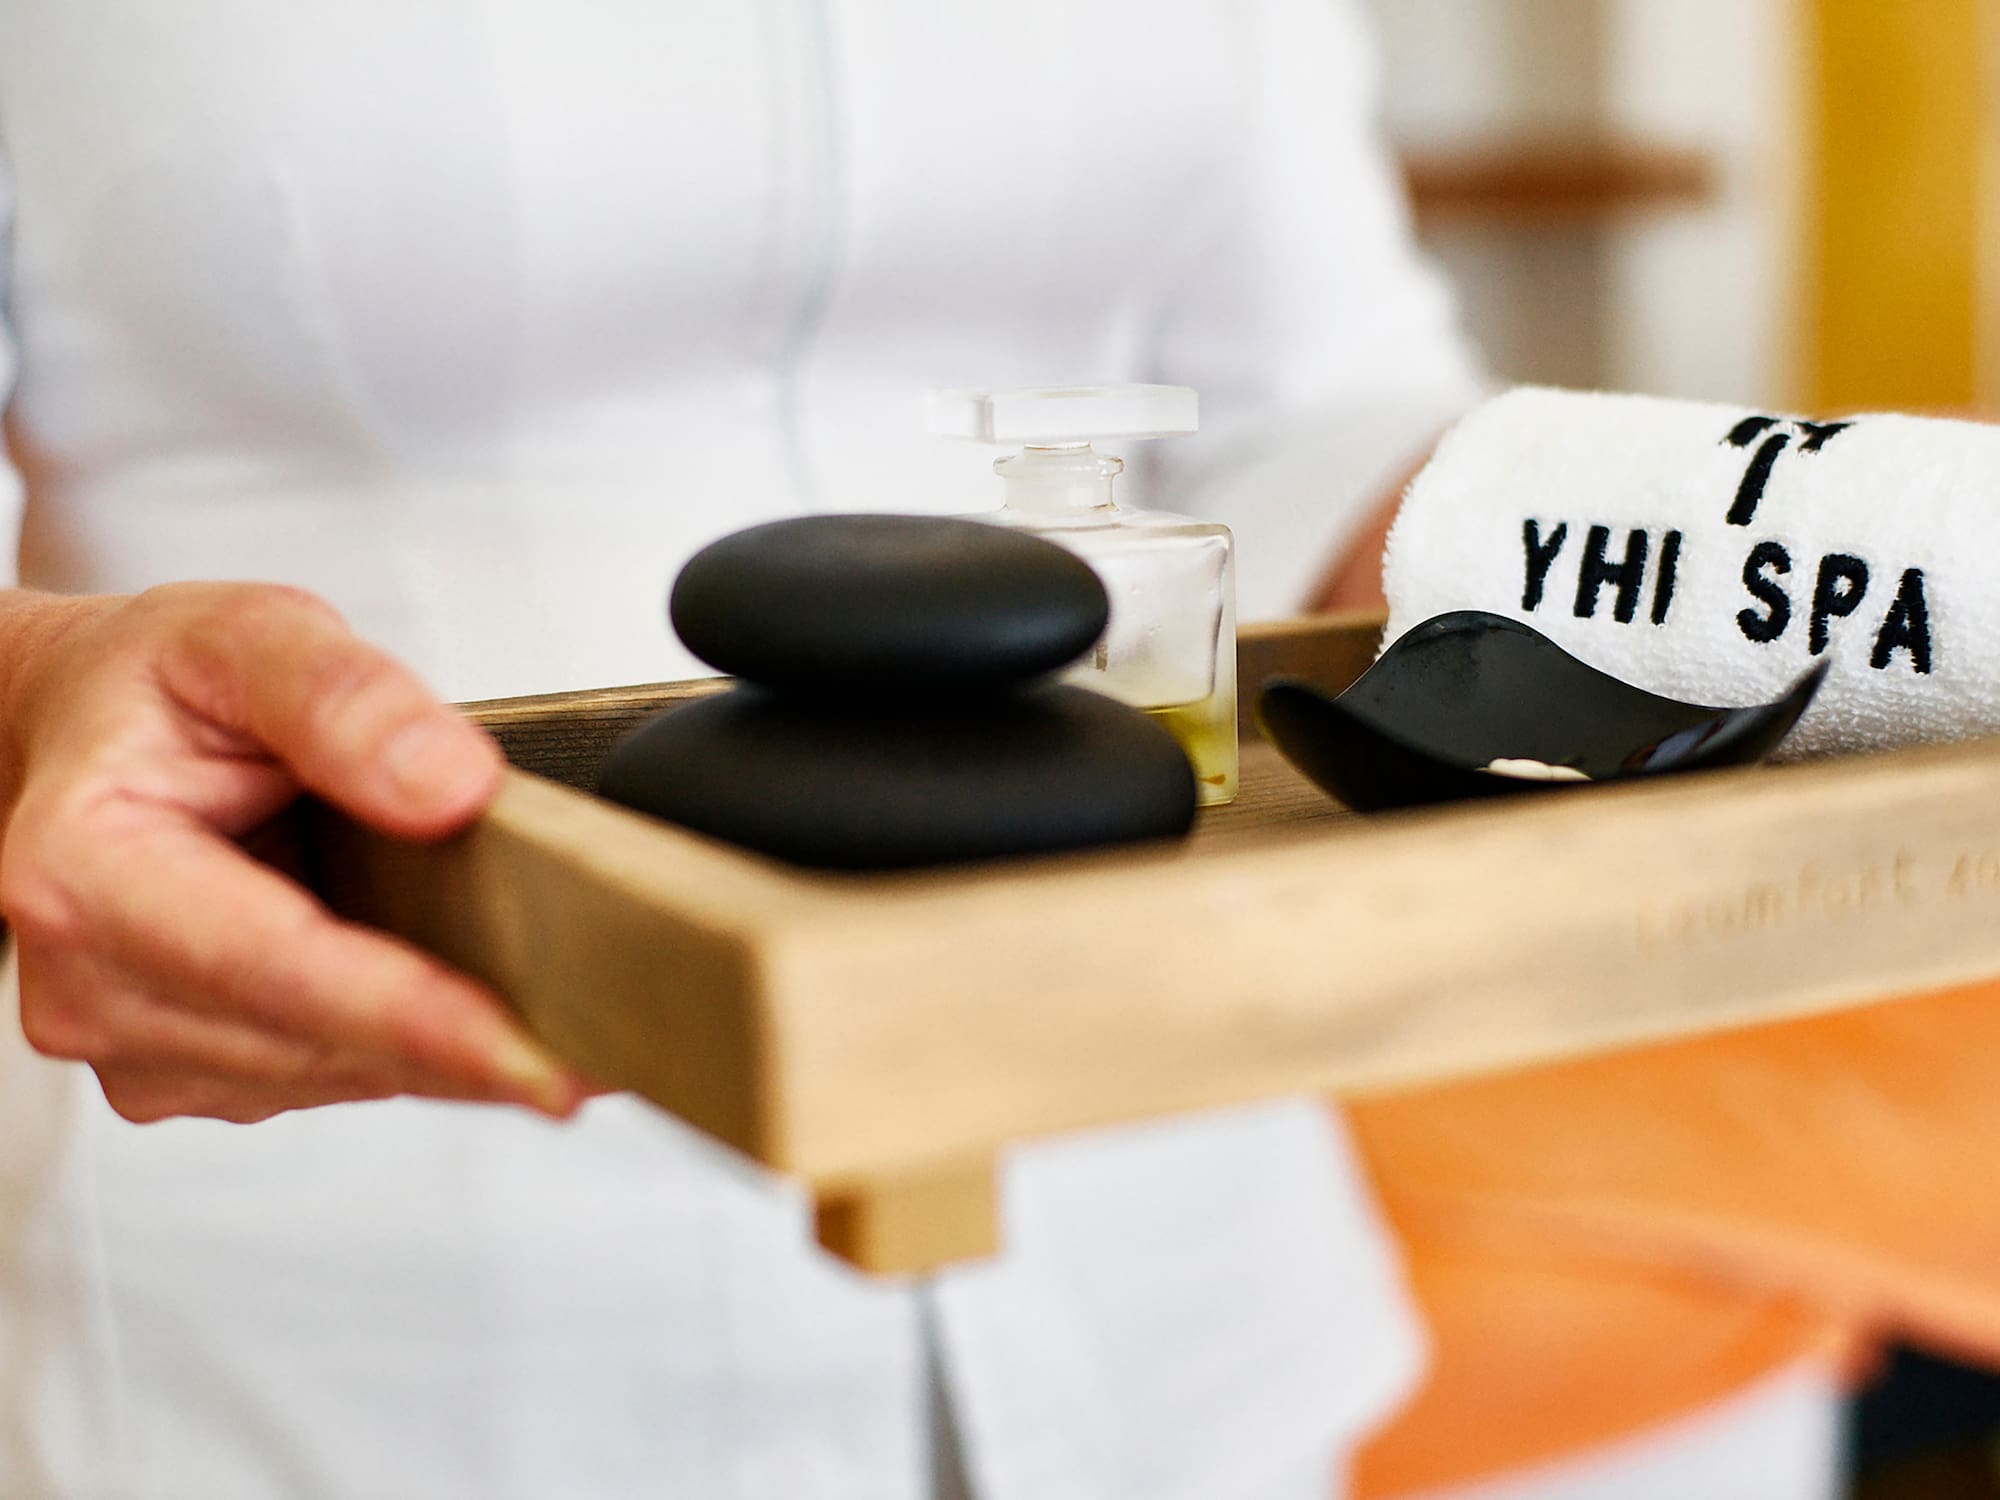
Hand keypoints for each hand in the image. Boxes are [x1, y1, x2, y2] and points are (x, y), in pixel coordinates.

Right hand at [0, 582, 590, 1123]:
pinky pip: (323, 1073)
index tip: (530, 1054)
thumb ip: (344, 696)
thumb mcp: (245, 634)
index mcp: (87, 869)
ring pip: (332, 1074)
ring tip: (559, 1020)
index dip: (417, 1017)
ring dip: (446, 1055)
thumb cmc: (148, 685)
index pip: (280, 968)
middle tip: (611, 1045)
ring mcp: (130, 1039)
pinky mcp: (181, 1067)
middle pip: (317, 1042)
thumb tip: (448, 786)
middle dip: (468, 1049)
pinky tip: (470, 1010)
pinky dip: (407, 1048)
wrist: (70, 732)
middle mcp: (92, 982)